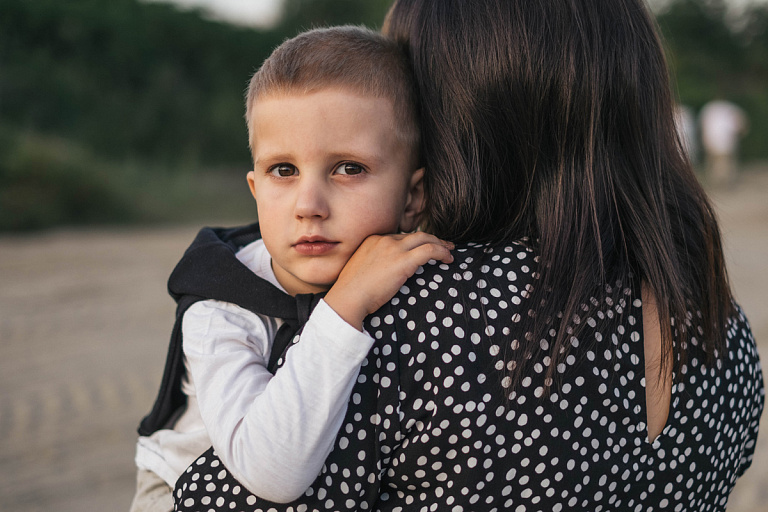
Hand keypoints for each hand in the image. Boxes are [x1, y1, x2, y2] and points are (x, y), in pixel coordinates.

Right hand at [324, 232, 453, 329]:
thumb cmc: (351, 291)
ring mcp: (394, 249)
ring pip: (425, 239)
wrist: (348, 297)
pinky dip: (442, 253)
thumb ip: (374, 264)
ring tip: (449, 252)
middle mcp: (384, 240)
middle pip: (415, 235)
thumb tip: (384, 272)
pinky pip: (429, 251)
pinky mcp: (403, 260)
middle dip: (432, 239)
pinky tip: (448, 260)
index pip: (400, 237)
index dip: (415, 243)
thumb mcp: (361, 269)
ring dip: (440, 245)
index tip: (423, 249)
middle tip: (444, 246)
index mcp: (373, 240)